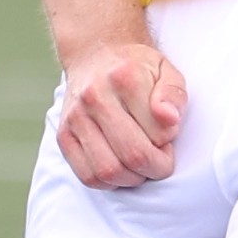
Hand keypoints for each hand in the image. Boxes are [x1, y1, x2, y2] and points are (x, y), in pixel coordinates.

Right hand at [52, 36, 185, 188]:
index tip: (168, 135)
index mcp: (125, 78)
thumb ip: (173, 95)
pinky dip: (109, 182)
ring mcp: (75, 117)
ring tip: (141, 164)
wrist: (96, 55)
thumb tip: (170, 120)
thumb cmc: (138, 69)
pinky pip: (87, 176)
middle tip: (161, 160)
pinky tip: (121, 168)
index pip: (158, 133)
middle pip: (133, 155)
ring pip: (108, 170)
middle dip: (156, 167)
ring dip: (133, 178)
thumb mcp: (166, 71)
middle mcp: (95, 96)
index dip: (170, 143)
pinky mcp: (63, 134)